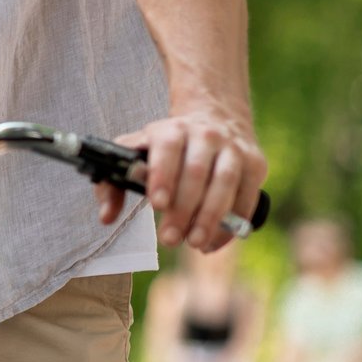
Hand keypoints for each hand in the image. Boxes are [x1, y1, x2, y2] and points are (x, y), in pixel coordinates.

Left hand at [95, 109, 265, 252]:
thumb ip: (114, 184)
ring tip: (195, 243)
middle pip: (196, 172)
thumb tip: (106, 218)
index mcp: (170, 130)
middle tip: (169, 239)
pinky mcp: (254, 163)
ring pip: (224, 184)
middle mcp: (204, 135)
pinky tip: (216, 241)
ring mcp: (232, 148)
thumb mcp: (137, 153)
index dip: (162, 176)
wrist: (215, 118)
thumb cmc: (166, 147)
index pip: (167, 149)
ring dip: (210, 218)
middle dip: (183, 209)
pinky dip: (234, 222)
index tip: (156, 204)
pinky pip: (247, 195)